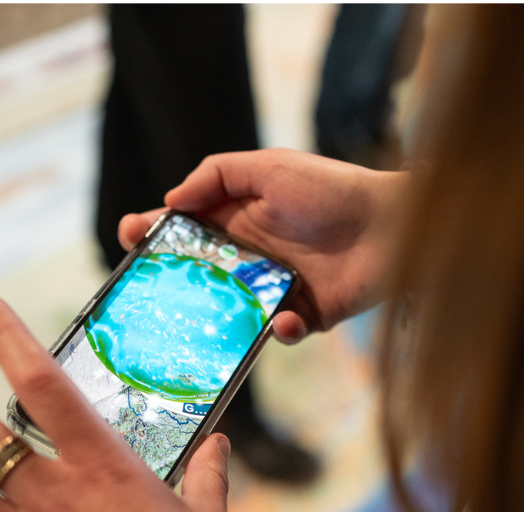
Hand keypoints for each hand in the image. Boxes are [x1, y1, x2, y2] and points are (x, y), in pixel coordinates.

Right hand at [118, 148, 412, 342]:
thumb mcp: (272, 167)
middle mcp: (253, 254)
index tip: (129, 235)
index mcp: (242, 217)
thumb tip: (172, 198)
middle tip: (143, 286)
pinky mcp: (306, 314)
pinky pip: (278, 331)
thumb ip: (219, 175)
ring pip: (231, 311)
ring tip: (204, 319)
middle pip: (199, 272)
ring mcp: (277, 287)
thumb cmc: (334, 191)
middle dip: (168, 280)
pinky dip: (278, 329)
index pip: (187, 225)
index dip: (155, 231)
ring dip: (215, 317)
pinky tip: (282, 318)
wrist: (394, 226)